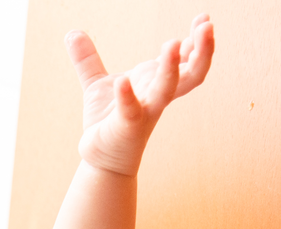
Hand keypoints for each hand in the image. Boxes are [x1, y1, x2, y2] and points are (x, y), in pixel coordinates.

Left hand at [66, 15, 213, 175]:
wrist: (100, 158)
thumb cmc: (107, 122)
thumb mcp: (97, 84)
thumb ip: (88, 59)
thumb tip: (72, 33)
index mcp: (155, 83)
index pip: (186, 59)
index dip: (197, 40)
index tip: (204, 18)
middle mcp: (156, 96)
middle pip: (191, 73)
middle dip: (202, 50)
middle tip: (207, 26)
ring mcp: (145, 111)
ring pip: (168, 90)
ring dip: (172, 68)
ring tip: (174, 44)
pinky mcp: (127, 126)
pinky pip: (130, 110)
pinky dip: (127, 96)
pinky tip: (122, 81)